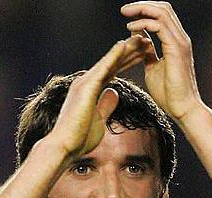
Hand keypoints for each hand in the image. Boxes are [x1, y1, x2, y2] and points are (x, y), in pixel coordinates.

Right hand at [46, 35, 152, 157]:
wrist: (65, 146)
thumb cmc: (80, 137)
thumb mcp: (100, 118)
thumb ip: (106, 104)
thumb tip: (114, 92)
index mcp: (91, 89)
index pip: (114, 71)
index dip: (129, 61)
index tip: (143, 53)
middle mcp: (87, 82)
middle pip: (113, 63)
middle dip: (130, 51)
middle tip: (146, 39)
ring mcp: (85, 83)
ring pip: (110, 62)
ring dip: (126, 49)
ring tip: (140, 37)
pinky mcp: (86, 88)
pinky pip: (102, 69)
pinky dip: (113, 56)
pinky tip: (124, 45)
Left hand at [121, 1, 203, 121]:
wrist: (182, 109)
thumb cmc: (169, 94)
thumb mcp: (153, 67)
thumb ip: (148, 52)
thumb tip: (140, 40)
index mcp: (177, 42)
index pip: (164, 14)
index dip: (146, 10)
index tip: (129, 15)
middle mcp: (181, 38)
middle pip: (163, 8)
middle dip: (142, 5)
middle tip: (125, 10)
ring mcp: (180, 42)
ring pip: (162, 12)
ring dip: (141, 10)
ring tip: (126, 15)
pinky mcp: (175, 49)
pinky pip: (158, 26)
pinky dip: (143, 24)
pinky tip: (131, 29)